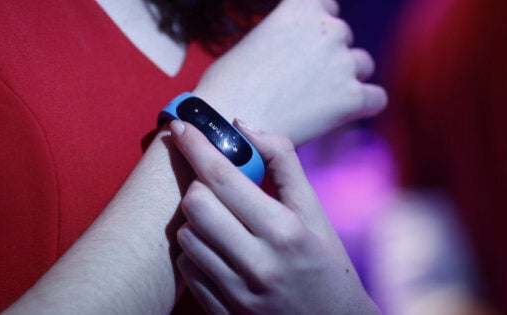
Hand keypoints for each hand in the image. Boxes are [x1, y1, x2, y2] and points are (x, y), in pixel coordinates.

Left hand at [169, 119, 379, 313]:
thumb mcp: (314, 212)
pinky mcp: (222, 311)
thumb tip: (242, 125)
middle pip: (195, 204)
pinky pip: (187, 268)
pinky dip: (196, 250)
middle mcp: (258, 262)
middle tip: (216, 187)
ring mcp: (237, 292)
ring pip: (187, 235)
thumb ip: (283, 163)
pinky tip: (219, 249)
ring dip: (197, 219)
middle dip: (199, 186)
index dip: (196, 145)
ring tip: (222, 221)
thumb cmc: (326, 262)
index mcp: (285, 230)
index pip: (223, 178)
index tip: (180, 125)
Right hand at [194, 0, 385, 145]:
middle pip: (344, 38)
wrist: (226, 123)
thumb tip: (295, 55)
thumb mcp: (254, 42)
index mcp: (301, 8)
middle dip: (329, 57)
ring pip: (363, 65)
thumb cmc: (228, 86)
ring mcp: (343, 63)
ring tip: (314, 102)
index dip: (316, 30)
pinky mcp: (352, 98)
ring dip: (345, 79)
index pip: (326, 7)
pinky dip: (363, 106)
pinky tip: (340, 116)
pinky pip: (377, 98)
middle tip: (302, 84)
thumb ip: (284, 38)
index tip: (303, 50)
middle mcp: (328, 29)